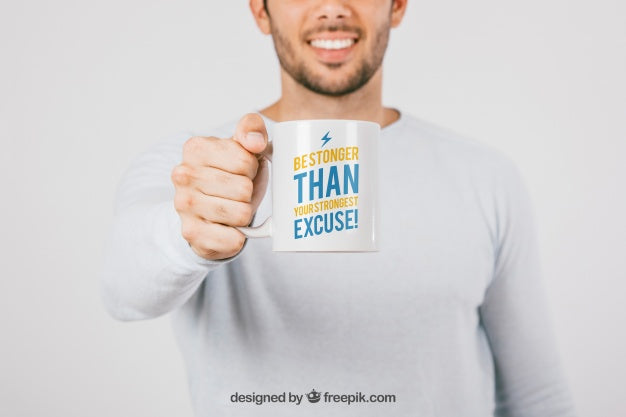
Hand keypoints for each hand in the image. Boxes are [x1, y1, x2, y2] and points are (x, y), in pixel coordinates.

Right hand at [171, 113, 269, 259]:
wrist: (207, 212)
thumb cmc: (230, 176)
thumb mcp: (243, 146)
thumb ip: (252, 129)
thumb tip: (255, 143)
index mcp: (195, 148)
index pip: (246, 161)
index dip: (252, 169)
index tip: (241, 171)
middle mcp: (183, 175)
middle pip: (244, 189)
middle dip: (248, 193)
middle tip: (237, 193)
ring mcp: (183, 205)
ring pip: (241, 213)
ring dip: (244, 214)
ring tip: (232, 208)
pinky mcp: (191, 233)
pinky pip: (234, 239)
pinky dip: (238, 237)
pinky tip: (227, 228)